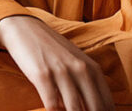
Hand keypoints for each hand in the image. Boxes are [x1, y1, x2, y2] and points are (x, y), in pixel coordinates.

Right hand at [0, 15, 114, 110]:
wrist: (25, 29)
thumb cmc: (52, 49)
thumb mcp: (76, 62)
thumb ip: (88, 82)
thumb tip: (97, 108)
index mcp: (92, 68)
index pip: (106, 103)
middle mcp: (80, 69)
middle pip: (94, 108)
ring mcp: (62, 71)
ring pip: (74, 109)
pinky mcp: (42, 74)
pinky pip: (52, 104)